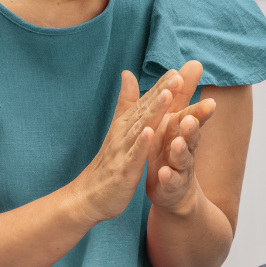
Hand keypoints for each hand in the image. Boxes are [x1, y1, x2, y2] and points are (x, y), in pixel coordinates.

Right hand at [74, 69, 179, 223]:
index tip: (177, 70)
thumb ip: (127, 101)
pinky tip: (151, 132)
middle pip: (145, 110)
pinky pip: (134, 156)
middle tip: (177, 76)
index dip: (161, 86)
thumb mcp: (119, 129)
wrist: (88, 196)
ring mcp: (123, 151)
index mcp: (127, 124)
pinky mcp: (123, 170)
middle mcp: (124, 133)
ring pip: (141, 128)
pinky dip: (141, 144)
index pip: (146, 102)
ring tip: (167, 95)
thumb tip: (128, 72)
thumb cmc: (109, 161)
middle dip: (161, 92)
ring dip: (154, 112)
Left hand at [146, 61, 216, 213]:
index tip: (204, 99)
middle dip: (194, 125)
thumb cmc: (172, 150)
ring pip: (183, 158)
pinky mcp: (171, 186)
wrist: (174, 191)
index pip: (193, 115)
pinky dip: (168, 177)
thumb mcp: (175, 120)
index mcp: (182, 131)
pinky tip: (164, 173)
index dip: (198, 106)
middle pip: (192, 135)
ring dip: (181, 150)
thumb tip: (193, 63)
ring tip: (177, 142)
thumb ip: (181, 95)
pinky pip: (171, 181)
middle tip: (192, 117)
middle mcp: (186, 147)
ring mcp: (180, 167)